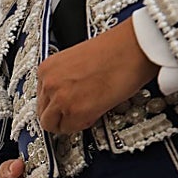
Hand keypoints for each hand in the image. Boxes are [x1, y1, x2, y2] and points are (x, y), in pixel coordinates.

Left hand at [37, 18, 157, 133]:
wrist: (136, 47)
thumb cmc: (117, 50)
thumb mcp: (77, 62)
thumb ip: (65, 80)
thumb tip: (66, 96)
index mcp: (47, 68)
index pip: (41, 97)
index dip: (56, 104)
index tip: (66, 105)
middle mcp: (49, 83)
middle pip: (43, 114)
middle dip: (60, 116)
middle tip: (77, 113)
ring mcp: (60, 98)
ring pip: (52, 125)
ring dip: (69, 123)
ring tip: (87, 112)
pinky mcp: (76, 110)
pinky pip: (70, 129)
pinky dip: (82, 125)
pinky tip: (95, 112)